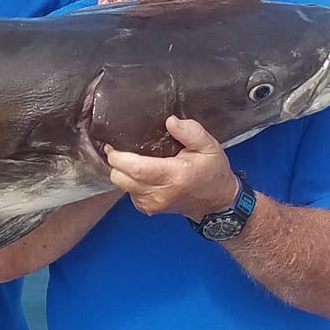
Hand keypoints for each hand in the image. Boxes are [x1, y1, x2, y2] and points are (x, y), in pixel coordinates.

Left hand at [103, 116, 240, 219]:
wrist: (216, 202)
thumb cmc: (212, 173)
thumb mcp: (209, 147)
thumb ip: (191, 131)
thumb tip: (171, 121)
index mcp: (173, 176)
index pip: (136, 168)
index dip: (118, 157)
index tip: (113, 145)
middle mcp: (159, 193)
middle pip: (120, 178)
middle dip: (116, 163)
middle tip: (119, 150)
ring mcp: (151, 203)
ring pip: (121, 185)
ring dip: (122, 172)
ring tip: (133, 160)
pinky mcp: (147, 208)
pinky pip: (127, 192)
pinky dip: (129, 182)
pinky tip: (142, 173)